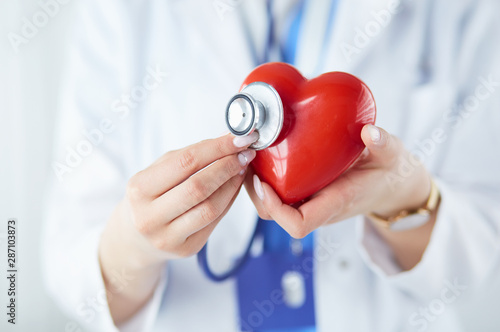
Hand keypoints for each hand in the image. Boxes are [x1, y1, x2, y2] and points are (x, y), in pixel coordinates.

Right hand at [99, 132, 257, 323]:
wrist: (135, 236)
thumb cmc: (151, 196)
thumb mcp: (158, 170)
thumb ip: (190, 155)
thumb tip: (228, 141)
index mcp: (139, 189)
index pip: (186, 162)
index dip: (217, 148)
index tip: (239, 138)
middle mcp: (149, 216)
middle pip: (199, 186)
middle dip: (227, 166)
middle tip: (245, 153)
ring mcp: (167, 237)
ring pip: (210, 207)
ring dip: (232, 184)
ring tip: (242, 168)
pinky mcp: (185, 249)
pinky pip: (215, 221)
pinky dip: (229, 200)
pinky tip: (234, 186)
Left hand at [245, 125, 434, 268]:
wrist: (391, 186)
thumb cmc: (389, 173)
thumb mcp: (392, 155)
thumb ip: (384, 144)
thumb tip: (370, 132)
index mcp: (336, 202)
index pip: (298, 224)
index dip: (275, 208)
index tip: (263, 182)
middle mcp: (318, 207)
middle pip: (274, 215)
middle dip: (255, 193)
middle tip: (247, 161)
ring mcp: (311, 201)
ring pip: (272, 206)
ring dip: (255, 185)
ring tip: (249, 155)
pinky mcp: (307, 192)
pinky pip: (279, 192)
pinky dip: (266, 177)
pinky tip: (262, 154)